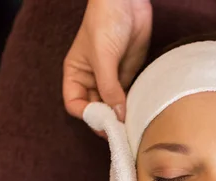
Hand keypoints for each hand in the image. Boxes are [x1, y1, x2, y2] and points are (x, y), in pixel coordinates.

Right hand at [63, 0, 151, 136]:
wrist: (127, 2)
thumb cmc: (105, 22)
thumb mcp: (103, 57)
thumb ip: (109, 87)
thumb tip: (118, 116)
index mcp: (76, 74)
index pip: (75, 104)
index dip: (87, 115)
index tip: (104, 123)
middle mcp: (92, 79)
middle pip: (95, 109)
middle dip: (106, 121)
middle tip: (122, 132)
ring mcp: (111, 78)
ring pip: (113, 106)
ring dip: (121, 116)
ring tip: (132, 127)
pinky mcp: (128, 75)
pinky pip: (129, 97)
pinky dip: (133, 107)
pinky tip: (140, 113)